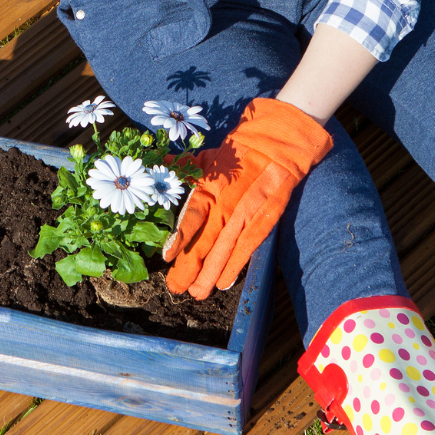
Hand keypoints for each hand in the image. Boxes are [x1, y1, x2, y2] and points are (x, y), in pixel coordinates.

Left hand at [163, 98, 332, 298]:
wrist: (277, 142)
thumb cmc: (237, 151)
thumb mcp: (205, 157)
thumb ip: (181, 167)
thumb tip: (157, 166)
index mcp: (210, 188)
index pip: (191, 217)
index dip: (180, 239)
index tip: (166, 257)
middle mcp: (226, 204)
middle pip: (205, 241)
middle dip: (190, 267)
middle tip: (176, 288)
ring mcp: (247, 213)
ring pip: (225, 249)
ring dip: (210, 273)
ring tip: (197, 293)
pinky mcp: (266, 218)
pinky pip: (249, 246)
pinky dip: (237, 264)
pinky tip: (225, 282)